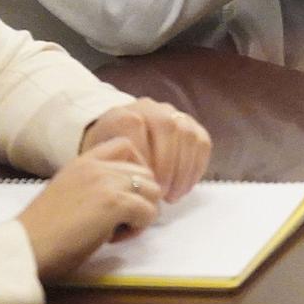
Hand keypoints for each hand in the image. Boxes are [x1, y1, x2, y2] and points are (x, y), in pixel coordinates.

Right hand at [16, 136, 159, 280]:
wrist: (26, 248)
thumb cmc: (41, 232)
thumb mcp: (67, 193)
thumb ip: (92, 186)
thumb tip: (124, 197)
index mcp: (83, 161)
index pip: (127, 145)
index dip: (135, 171)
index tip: (125, 195)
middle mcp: (97, 166)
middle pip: (146, 172)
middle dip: (140, 198)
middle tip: (118, 221)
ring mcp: (106, 182)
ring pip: (153, 192)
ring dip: (141, 214)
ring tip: (115, 230)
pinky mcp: (114, 204)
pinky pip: (148, 212)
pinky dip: (136, 229)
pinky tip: (111, 238)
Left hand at [79, 98, 211, 201]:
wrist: (121, 143)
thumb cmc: (111, 159)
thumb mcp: (101, 162)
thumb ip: (109, 168)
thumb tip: (129, 186)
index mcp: (122, 113)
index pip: (134, 125)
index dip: (141, 156)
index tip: (141, 183)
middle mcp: (150, 108)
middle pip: (166, 126)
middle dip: (167, 165)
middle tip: (161, 194)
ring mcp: (173, 114)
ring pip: (187, 134)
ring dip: (183, 169)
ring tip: (173, 196)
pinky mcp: (192, 126)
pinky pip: (202, 142)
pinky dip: (196, 167)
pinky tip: (184, 187)